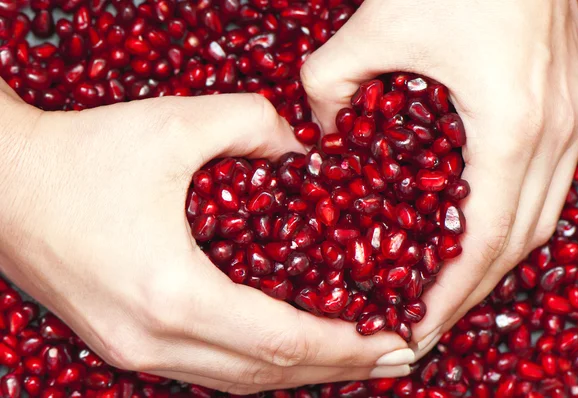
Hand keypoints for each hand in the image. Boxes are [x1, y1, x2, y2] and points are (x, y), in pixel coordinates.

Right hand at [0, 87, 414, 393]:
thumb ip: (250, 123)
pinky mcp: (127, 343)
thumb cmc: (79, 156)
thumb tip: (300, 147)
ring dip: (302, 373)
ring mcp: (137, 351)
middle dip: (340, 370)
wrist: (1, 186)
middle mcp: (155, 341)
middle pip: (268, 374)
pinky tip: (287, 349)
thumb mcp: (172, 124)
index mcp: (170, 295)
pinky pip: (212, 368)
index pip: (282, 340)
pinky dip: (260, 364)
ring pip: (240, 380)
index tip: (396, 340)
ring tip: (354, 359)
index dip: (346, 346)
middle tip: (397, 358)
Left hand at [300, 0, 577, 357]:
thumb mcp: (374, 27)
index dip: (452, 292)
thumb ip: (330, 85)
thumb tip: (319, 137)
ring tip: (451, 287)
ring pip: (543, 217)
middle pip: (521, 240)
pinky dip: (513, 215)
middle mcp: (562, 127)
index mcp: (514, 121)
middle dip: (473, 289)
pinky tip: (478, 226)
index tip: (417, 328)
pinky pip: (549, 181)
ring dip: (496, 258)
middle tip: (428, 322)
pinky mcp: (577, 99)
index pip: (486, 238)